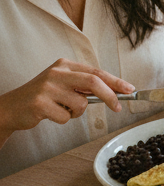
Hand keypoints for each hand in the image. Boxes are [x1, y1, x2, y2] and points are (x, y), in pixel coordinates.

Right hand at [0, 58, 132, 133]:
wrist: (11, 107)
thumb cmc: (42, 97)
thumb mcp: (63, 84)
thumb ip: (83, 85)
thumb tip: (114, 91)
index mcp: (65, 65)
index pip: (96, 72)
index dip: (115, 81)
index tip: (129, 89)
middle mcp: (57, 72)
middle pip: (93, 82)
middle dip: (110, 96)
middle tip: (118, 108)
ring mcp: (47, 87)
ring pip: (81, 104)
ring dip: (76, 113)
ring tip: (61, 109)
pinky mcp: (40, 103)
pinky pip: (65, 117)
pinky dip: (63, 119)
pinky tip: (49, 114)